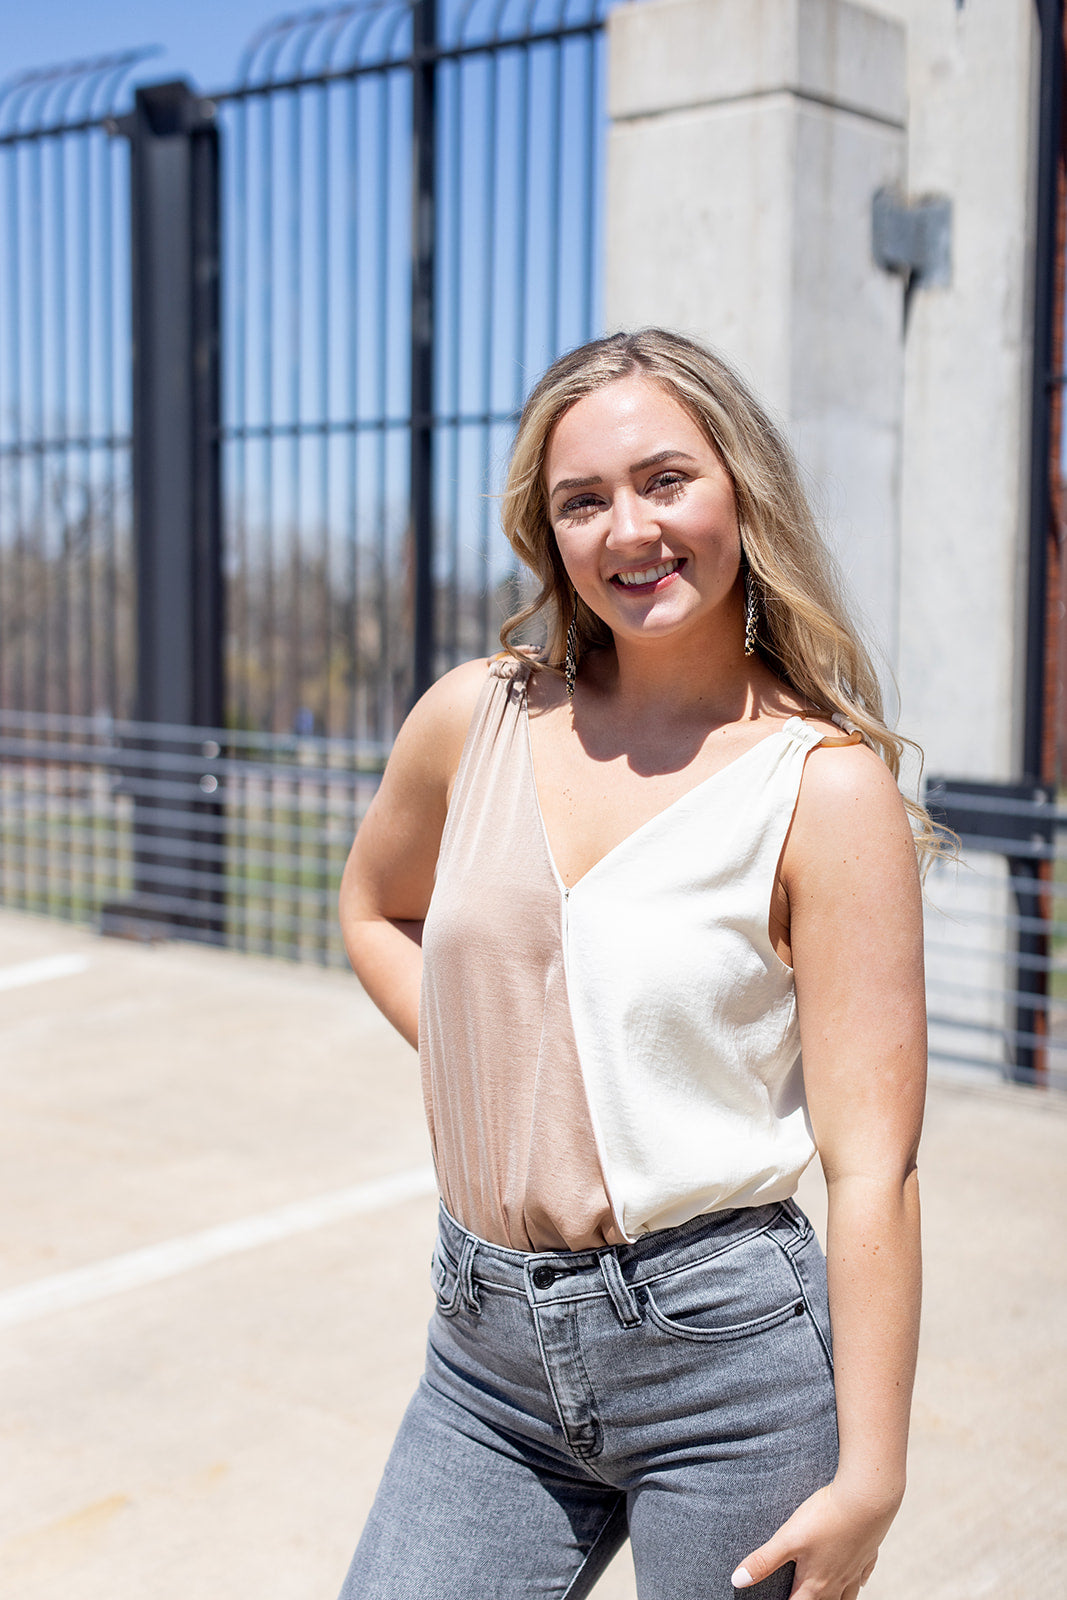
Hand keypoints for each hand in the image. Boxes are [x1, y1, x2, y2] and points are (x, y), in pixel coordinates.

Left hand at [731, 1478, 900, 1599]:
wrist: (866, 1499)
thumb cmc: (826, 1517)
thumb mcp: (788, 1538)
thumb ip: (763, 1560)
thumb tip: (737, 1580)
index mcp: (816, 1582)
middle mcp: (837, 1581)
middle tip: (801, 1597)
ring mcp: (855, 1568)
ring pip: (847, 1596)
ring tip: (828, 1597)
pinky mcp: (868, 1553)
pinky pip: (863, 1575)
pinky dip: (858, 1581)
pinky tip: (858, 1580)